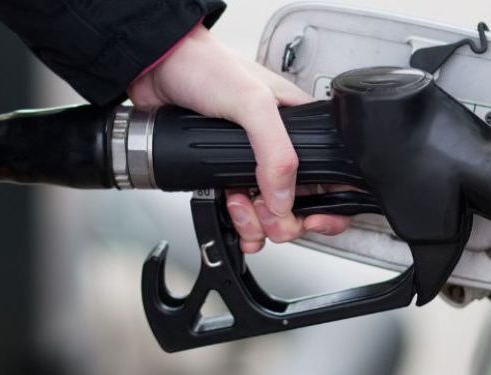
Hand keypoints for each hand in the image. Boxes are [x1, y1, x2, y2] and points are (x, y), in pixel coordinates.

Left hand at [128, 25, 350, 252]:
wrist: (159, 68)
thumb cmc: (207, 66)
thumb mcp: (252, 102)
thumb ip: (275, 151)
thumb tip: (283, 198)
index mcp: (299, 126)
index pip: (330, 174)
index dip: (327, 205)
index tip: (311, 218)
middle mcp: (278, 147)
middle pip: (300, 205)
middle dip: (284, 220)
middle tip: (265, 214)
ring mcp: (252, 163)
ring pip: (270, 214)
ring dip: (256, 223)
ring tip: (239, 205)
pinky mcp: (223, 173)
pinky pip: (241, 212)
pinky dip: (239, 222)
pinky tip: (229, 210)